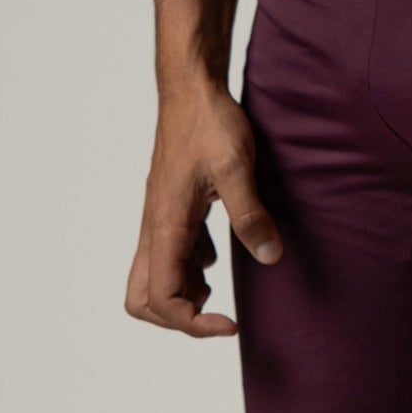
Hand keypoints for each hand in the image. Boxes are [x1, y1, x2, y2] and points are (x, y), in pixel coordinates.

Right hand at [125, 71, 282, 337]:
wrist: (191, 88)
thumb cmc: (208, 123)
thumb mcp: (236, 168)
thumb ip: (250, 214)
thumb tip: (269, 256)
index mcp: (166, 226)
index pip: (162, 300)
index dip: (194, 324)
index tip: (231, 322)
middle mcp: (155, 228)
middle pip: (142, 299)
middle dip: (177, 318)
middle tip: (218, 310)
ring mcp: (160, 219)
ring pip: (154, 278)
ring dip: (185, 291)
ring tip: (223, 282)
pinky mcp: (170, 209)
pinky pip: (171, 253)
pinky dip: (191, 266)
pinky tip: (219, 248)